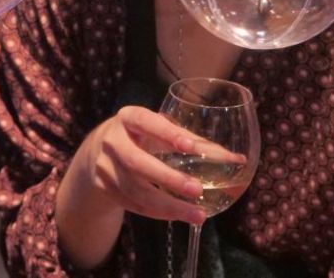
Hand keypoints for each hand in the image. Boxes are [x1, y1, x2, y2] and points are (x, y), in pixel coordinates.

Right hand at [63, 106, 208, 224]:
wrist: (98, 153)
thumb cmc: (140, 136)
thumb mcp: (157, 129)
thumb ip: (189, 139)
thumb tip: (236, 159)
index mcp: (128, 118)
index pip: (145, 121)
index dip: (167, 133)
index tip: (191, 146)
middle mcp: (112, 141)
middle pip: (137, 162)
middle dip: (168, 178)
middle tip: (197, 190)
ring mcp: (105, 167)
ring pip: (136, 191)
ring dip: (168, 205)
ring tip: (197, 214)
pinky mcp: (106, 189)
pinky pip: (134, 205)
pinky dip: (159, 212)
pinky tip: (179, 215)